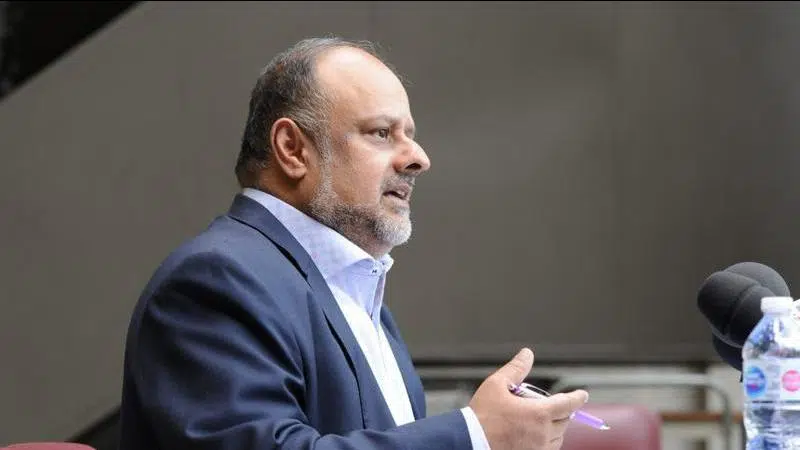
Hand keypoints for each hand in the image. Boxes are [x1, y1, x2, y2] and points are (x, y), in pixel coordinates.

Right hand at [468, 348, 588, 449]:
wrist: (470, 442)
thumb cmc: (482, 416)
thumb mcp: (496, 385)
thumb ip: (516, 369)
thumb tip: (527, 354)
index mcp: (539, 414)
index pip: (568, 404)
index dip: (577, 398)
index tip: (582, 395)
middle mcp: (543, 434)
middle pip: (564, 421)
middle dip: (561, 412)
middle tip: (549, 406)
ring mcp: (538, 449)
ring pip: (558, 438)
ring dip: (555, 428)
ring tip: (540, 422)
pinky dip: (547, 442)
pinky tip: (534, 436)